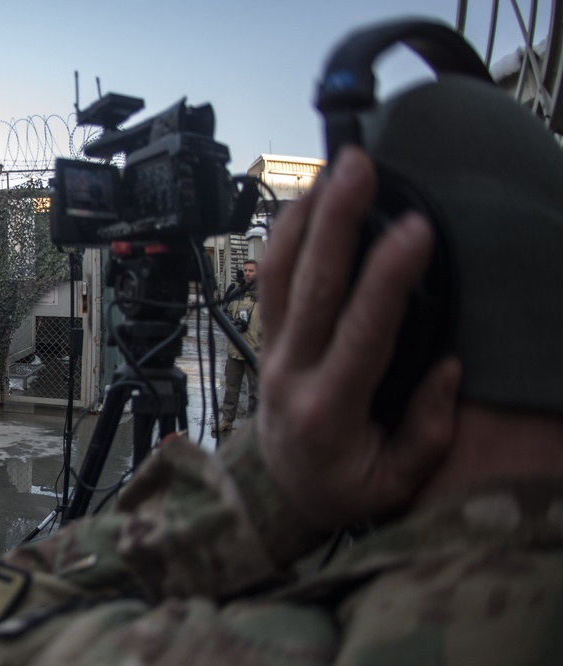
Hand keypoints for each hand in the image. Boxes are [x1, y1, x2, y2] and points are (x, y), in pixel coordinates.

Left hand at [257, 147, 460, 528]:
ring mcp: (270, 350)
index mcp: (328, 409)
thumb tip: (448, 368)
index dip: (387, 279)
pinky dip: (284, 236)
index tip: (414, 230)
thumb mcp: (395, 481)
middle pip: (310, 286)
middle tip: (359, 169)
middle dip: (336, 221)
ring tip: (331, 170)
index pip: (361, 333)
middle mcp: (291, 372)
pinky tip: (306, 201)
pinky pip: (268, 279)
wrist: (280, 492)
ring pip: (278, 273)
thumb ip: (426, 430)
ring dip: (305, 216)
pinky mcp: (265, 337)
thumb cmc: (343, 486)